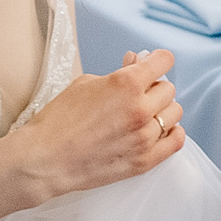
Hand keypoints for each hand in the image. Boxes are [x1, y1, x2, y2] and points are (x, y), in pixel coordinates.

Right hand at [12, 48, 183, 201]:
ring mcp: (144, 137)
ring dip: (162, 110)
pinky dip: (172, 133)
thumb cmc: (59, 120)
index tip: (152, 63)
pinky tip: (161, 130)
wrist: (45, 159)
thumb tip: (137, 63)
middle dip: (155, 86)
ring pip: (174, 114)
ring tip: (146, 113)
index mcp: (126, 84)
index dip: (157, 60)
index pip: (163, 61)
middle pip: (168, 88)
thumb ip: (118, 73)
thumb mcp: (85, 83)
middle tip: (139, 92)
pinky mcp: (144, 161)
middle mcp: (140, 109)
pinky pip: (175, 142)